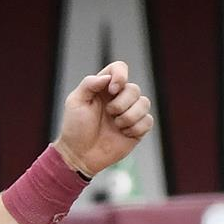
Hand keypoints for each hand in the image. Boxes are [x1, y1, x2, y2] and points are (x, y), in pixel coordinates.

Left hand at [53, 60, 154, 178]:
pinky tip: (123, 134)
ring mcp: (130, 113)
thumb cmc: (75, 128)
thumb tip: (108, 77)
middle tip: (108, 114)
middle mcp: (120, 98)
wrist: (80, 155)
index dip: (120, 75)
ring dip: (128, 117)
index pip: (120, 68)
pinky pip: (148, 121)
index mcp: (105, 88)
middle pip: (134, 89)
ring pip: (145, 103)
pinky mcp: (138, 128)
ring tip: (115, 126)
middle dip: (121, 104)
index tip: (112, 90)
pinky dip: (135, 128)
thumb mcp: (75, 102)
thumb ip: (89, 84)